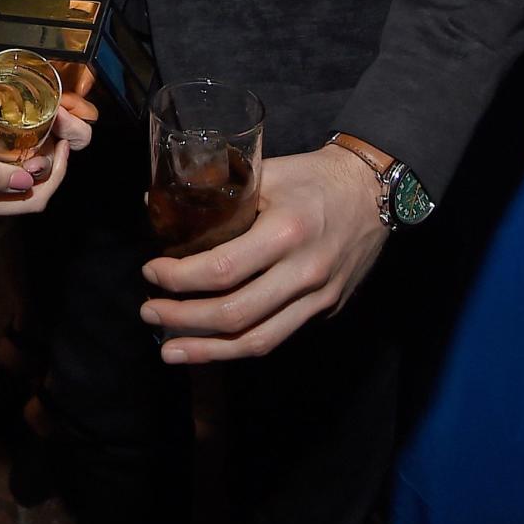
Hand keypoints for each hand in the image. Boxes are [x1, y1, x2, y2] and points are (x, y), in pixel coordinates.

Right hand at [0, 81, 90, 223]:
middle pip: (32, 194)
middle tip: (57, 134)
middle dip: (52, 168)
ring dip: (40, 161)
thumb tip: (26, 183)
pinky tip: (28, 136)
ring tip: (48, 133)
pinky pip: (11, 170)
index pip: (33, 201)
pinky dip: (25, 156)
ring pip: (24, 182)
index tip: (62, 142)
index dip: (55, 175)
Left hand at [138, 146, 387, 361]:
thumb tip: (154, 200)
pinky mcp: (325, 309)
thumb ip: (217, 190)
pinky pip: (277, 336)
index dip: (179, 278)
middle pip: (235, 314)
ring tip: (170, 350)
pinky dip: (240, 347)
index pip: (222, 269)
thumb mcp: (267, 172)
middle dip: (184, 320)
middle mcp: (303, 272)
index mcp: (285, 231)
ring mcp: (318, 297)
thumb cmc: (314, 177)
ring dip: (208, 350)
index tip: (151, 271)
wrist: (373, 191)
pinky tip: (212, 347)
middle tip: (149, 312)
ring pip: (258, 340)